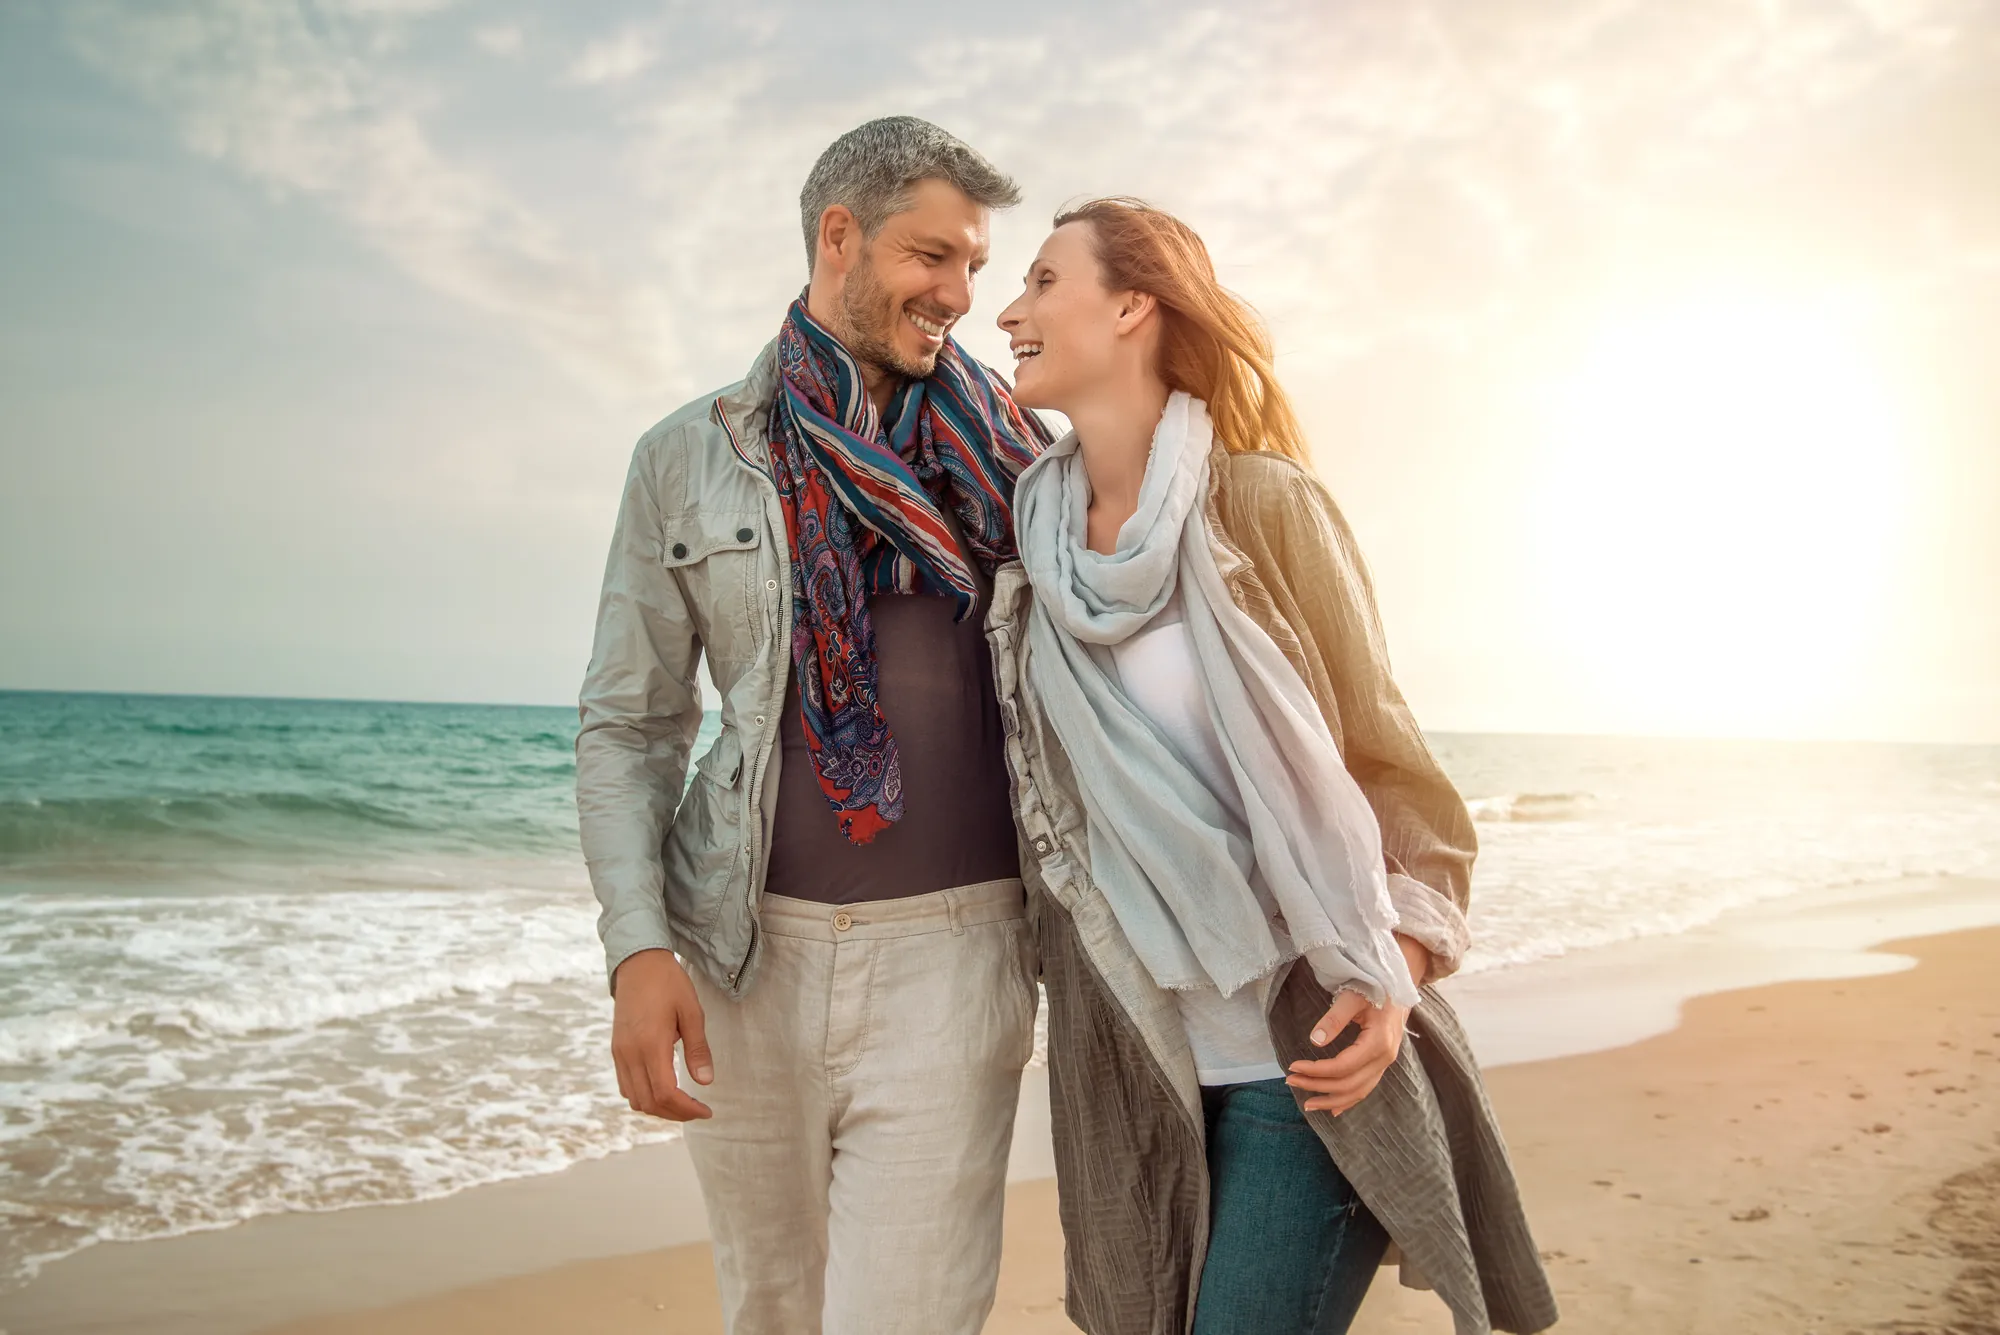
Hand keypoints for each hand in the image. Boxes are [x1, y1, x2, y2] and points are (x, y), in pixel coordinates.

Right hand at [611, 949, 714, 1120]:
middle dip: (675, 1114)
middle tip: (698, 1111)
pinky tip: (664, 1088)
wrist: (638, 962)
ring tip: (683, 1103)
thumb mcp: (691, 1012)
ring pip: (635, 1099)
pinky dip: (645, 1095)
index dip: (686, 1110)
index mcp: (650, 1044)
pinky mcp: (616, 1050)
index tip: (706, 1112)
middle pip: (649, 1103)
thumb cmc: (668, 983)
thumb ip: (698, 1049)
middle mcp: (630, 1054)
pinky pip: (626, 1085)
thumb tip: (706, 1082)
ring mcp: (620, 1053)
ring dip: (659, 1108)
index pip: (665, 1093)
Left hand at [1284, 934, 1430, 1116]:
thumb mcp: (1352, 997)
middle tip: (1290, 1081)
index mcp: (1378, 1042)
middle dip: (1317, 1086)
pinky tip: (1334, 1109)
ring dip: (1331, 1099)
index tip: (1293, 1066)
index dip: (1316, 1070)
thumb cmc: (1375, 987)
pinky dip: (1349, 1100)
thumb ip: (1334, 1019)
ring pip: (1358, 1091)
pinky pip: (1366, 1088)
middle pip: (1348, 1083)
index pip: (1343, 1066)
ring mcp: (1386, 1063)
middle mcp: (1385, 1058)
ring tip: (1308, 1104)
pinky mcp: (1382, 1063)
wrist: (1399, 986)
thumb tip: (1314, 1042)